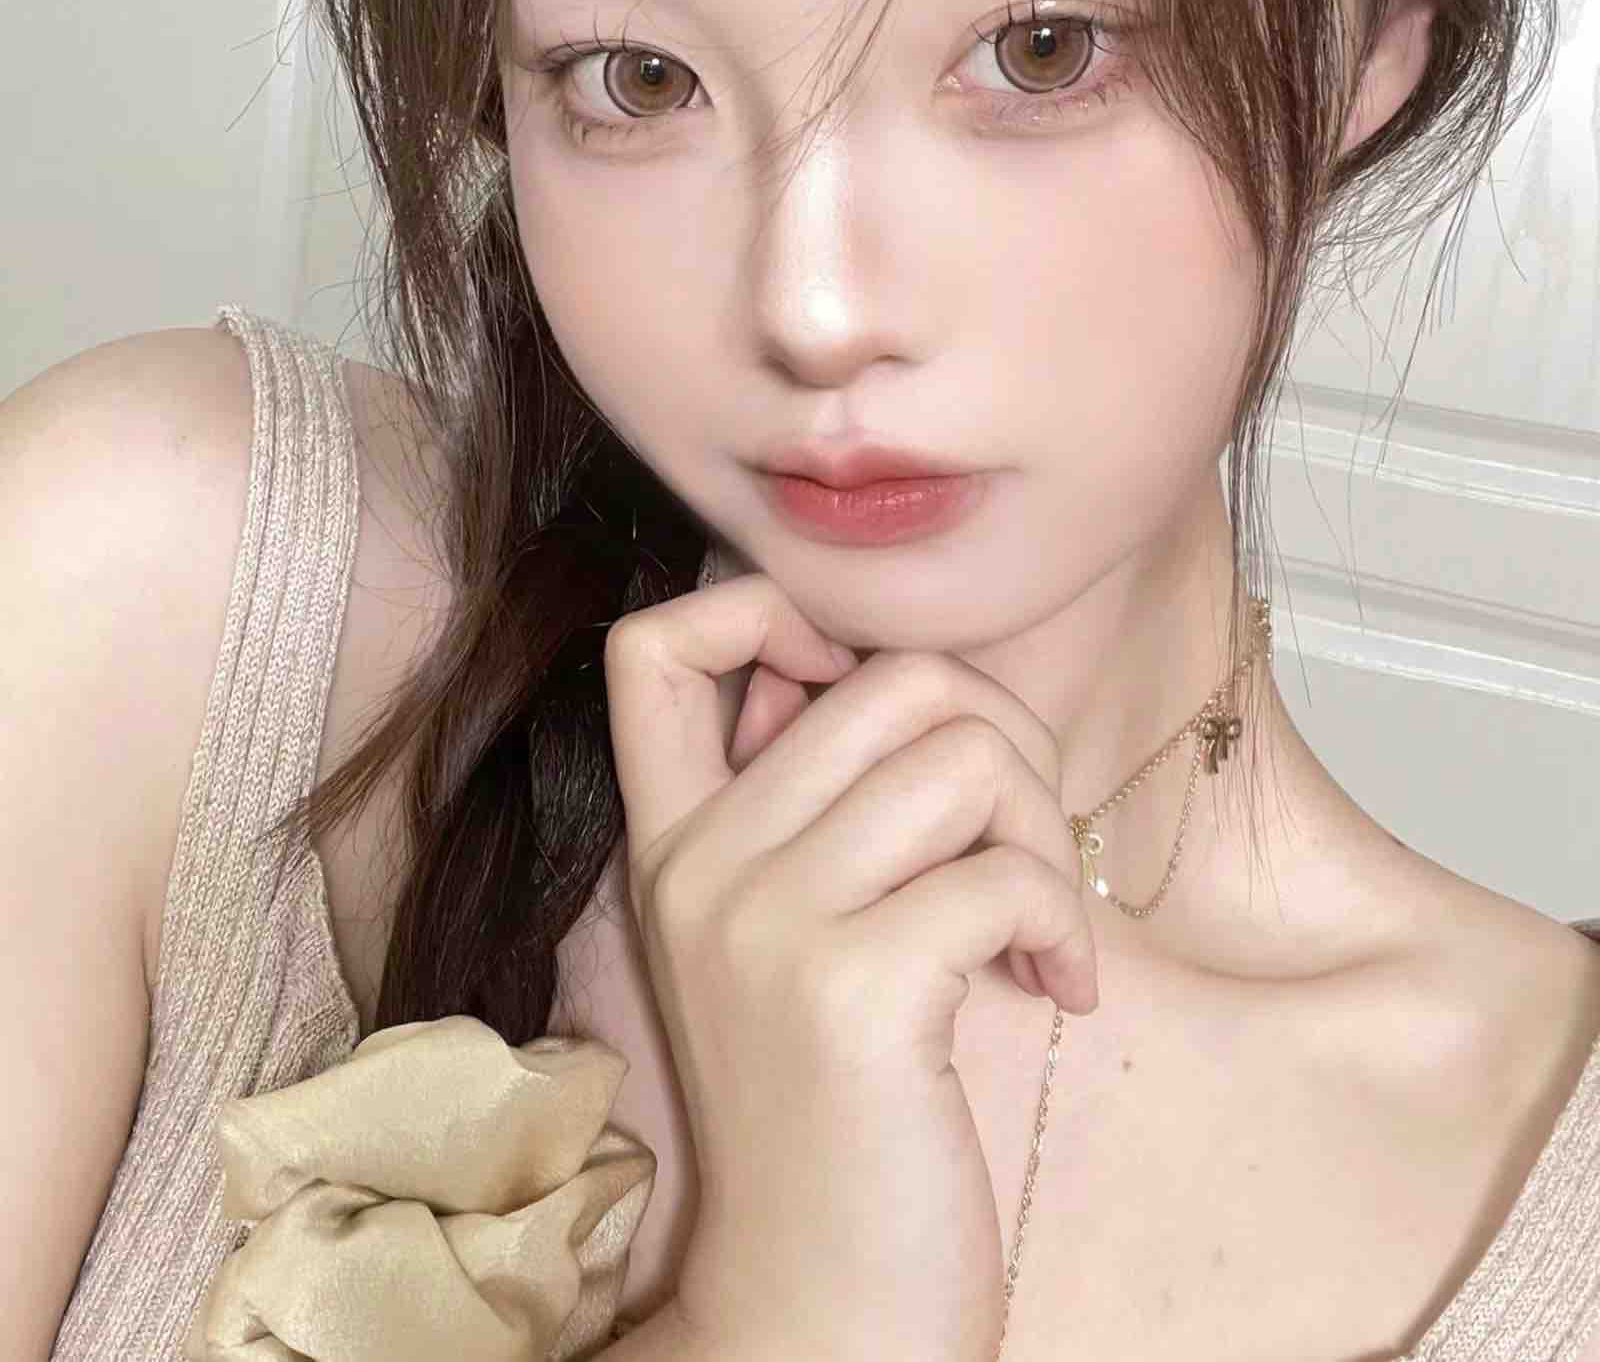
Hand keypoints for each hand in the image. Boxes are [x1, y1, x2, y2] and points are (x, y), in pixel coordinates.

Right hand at [603, 566, 1097, 1361]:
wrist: (821, 1311)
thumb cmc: (841, 1113)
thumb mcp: (795, 943)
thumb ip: (821, 812)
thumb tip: (922, 689)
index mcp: (676, 844)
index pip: (654, 642)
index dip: (771, 611)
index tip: (861, 693)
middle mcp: (700, 865)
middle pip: (894, 677)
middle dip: (1004, 742)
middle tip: (1015, 845)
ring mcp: (765, 922)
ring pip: (968, 755)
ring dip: (1041, 837)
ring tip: (1034, 929)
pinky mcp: (850, 988)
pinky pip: (1006, 874)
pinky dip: (1060, 926)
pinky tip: (1051, 994)